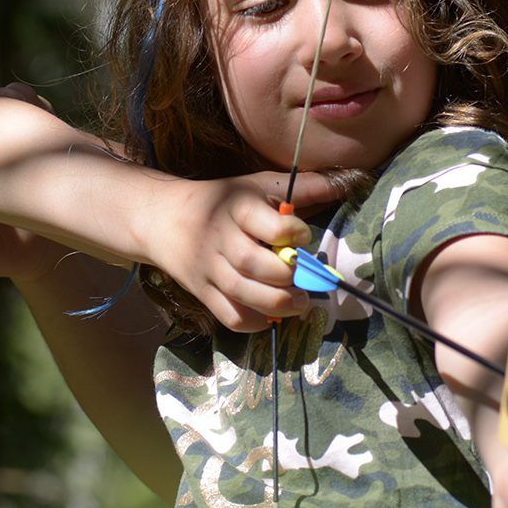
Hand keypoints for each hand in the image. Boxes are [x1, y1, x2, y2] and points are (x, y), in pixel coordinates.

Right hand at [147, 176, 320, 331]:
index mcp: (237, 207)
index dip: (293, 233)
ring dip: (276, 303)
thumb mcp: (257, 186)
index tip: (302, 235)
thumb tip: (343, 184)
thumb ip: (300, 189)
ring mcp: (208, 268)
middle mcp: (219, 238)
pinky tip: (272, 316)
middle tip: (305, 278)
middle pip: (251, 262)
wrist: (164, 218)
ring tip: (299, 303)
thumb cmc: (223, 200)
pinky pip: (228, 315)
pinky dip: (254, 322)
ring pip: (241, 292)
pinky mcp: (202, 292)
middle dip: (286, 275)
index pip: (269, 225)